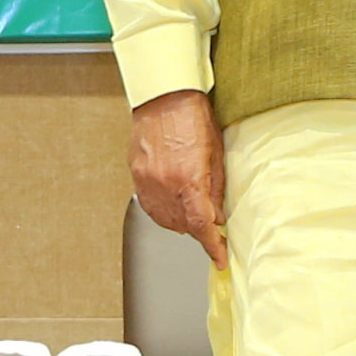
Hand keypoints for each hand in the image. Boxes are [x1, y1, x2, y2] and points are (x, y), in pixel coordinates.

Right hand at [129, 88, 227, 266]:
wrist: (164, 96)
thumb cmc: (192, 117)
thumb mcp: (216, 153)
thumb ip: (216, 189)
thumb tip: (217, 216)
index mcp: (188, 179)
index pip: (201, 225)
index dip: (212, 246)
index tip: (219, 258)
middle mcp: (164, 184)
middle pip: (183, 224)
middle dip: (199, 227)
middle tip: (211, 218)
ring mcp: (147, 180)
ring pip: (165, 218)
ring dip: (181, 220)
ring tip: (192, 207)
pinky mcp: (137, 175)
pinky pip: (150, 205)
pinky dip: (163, 210)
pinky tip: (173, 202)